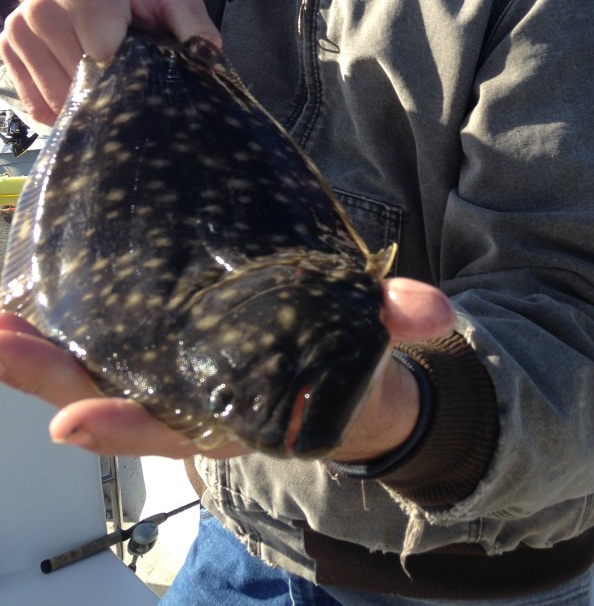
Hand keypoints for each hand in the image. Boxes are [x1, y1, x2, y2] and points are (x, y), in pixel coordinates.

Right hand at [0, 0, 220, 126]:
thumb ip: (193, 22)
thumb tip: (207, 55)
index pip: (102, 60)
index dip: (128, 78)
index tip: (145, 79)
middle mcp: (44, 9)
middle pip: (78, 82)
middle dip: (108, 91)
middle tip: (129, 80)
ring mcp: (20, 28)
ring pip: (55, 97)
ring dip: (84, 100)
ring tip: (106, 78)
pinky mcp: (7, 44)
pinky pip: (36, 101)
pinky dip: (61, 104)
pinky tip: (82, 87)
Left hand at [0, 279, 453, 459]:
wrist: (338, 378)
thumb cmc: (351, 370)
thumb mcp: (375, 350)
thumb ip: (397, 323)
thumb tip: (434, 310)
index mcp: (233, 413)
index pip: (171, 427)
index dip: (125, 427)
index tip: (74, 422)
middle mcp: (185, 396)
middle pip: (106, 393)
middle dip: (47, 373)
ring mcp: (165, 366)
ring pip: (90, 362)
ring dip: (35, 343)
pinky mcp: (158, 331)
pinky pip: (102, 329)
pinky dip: (61, 312)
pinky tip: (25, 284)